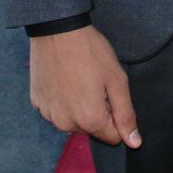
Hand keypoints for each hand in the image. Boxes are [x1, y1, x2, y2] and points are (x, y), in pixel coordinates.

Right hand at [28, 27, 140, 147]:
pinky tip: (64, 79)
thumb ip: (126, 114)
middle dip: (97, 112)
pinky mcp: (37, 103)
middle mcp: (66, 124)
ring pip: (73, 121)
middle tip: (94, 83)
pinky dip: (62, 100)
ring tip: (78, 79)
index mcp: (89, 120)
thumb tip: (134, 143)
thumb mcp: (117, 80)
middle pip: (92, 129)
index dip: (116, 116)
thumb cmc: (91, 52)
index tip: (109, 93)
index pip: (112, 137)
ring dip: (79, 107)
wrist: (57, 30)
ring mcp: (48, 114)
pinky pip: (56, 110)